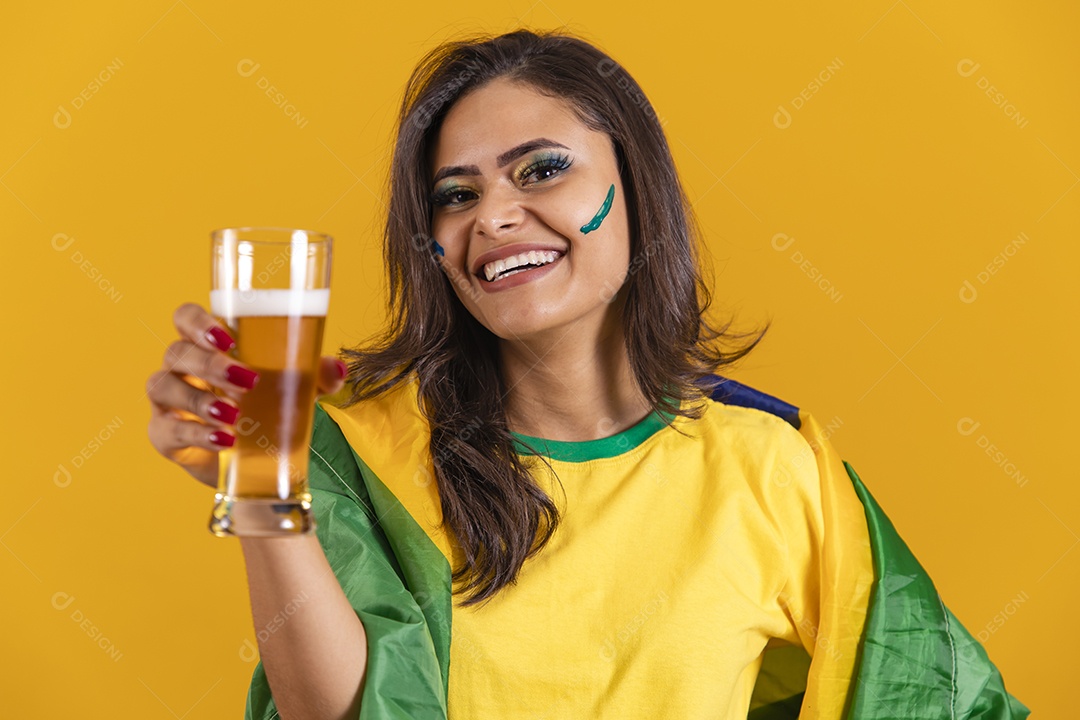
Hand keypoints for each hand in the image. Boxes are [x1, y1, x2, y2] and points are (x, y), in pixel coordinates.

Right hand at [146, 302, 347, 487]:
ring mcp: (168, 402)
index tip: (228, 338)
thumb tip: (339, 368)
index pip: (185, 318)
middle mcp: (181, 367)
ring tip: (234, 414)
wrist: (254, 457)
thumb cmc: (267, 404)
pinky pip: (168, 431)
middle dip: (209, 364)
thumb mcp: (294, 386)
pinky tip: (223, 440)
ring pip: (164, 387)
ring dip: (199, 400)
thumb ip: (315, 373)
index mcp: (207, 344)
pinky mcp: (165, 436)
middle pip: (177, 352)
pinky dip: (197, 435)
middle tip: (247, 380)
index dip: (197, 322)